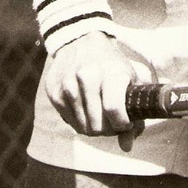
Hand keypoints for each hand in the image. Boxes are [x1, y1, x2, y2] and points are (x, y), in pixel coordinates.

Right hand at [45, 31, 141, 147]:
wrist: (80, 40)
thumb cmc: (111, 64)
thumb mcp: (129, 81)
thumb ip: (134, 114)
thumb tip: (126, 147)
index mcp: (111, 72)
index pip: (114, 110)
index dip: (122, 125)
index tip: (125, 122)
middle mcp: (87, 77)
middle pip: (97, 126)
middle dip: (108, 130)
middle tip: (112, 120)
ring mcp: (68, 84)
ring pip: (83, 128)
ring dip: (94, 127)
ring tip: (99, 113)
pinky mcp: (54, 92)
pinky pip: (70, 122)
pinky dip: (80, 121)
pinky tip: (85, 106)